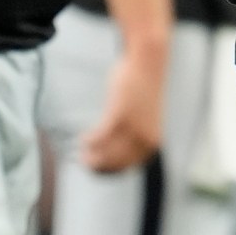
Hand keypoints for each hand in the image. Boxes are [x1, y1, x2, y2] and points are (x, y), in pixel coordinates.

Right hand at [82, 46, 166, 173]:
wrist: (148, 63)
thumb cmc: (144, 87)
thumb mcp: (145, 117)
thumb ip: (136, 133)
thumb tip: (119, 147)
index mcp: (152, 141)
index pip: (129, 166)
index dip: (111, 171)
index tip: (99, 170)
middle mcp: (145, 138)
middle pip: (116, 163)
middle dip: (99, 166)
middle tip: (86, 163)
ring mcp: (133, 127)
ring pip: (107, 152)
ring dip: (92, 156)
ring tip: (82, 153)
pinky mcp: (120, 115)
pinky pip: (100, 135)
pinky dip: (90, 141)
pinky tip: (83, 140)